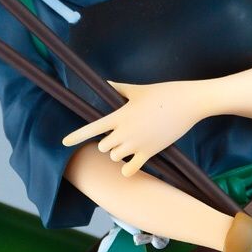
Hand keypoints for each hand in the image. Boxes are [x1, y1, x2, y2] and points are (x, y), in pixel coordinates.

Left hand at [62, 79, 204, 176]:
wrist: (187, 103)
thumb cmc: (164, 93)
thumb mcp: (139, 90)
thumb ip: (119, 88)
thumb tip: (107, 82)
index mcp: (120, 115)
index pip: (92, 128)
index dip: (76, 136)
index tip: (64, 142)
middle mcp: (126, 132)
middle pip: (103, 146)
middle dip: (107, 143)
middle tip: (118, 136)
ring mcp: (138, 144)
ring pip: (115, 157)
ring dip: (118, 153)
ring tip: (128, 145)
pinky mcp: (150, 152)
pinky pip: (131, 169)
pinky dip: (128, 169)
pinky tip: (129, 166)